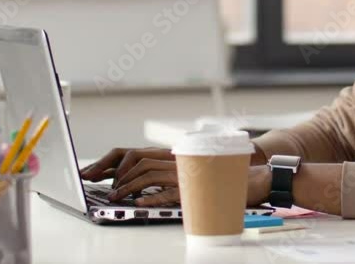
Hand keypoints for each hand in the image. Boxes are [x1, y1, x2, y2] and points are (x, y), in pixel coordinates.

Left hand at [80, 145, 267, 183]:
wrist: (255, 179)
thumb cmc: (225, 179)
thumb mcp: (194, 175)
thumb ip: (172, 178)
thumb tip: (145, 189)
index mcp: (174, 157)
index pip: (136, 153)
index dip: (115, 163)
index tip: (99, 174)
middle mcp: (177, 161)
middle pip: (137, 161)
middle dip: (115, 174)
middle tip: (101, 186)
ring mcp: (186, 173)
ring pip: (148, 174)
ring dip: (128, 186)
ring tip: (115, 196)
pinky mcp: (195, 188)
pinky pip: (168, 192)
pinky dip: (150, 197)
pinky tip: (139, 202)